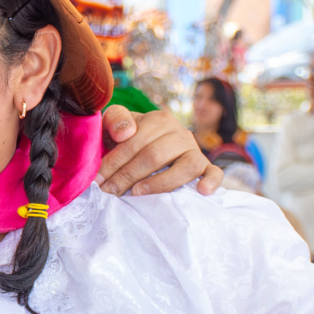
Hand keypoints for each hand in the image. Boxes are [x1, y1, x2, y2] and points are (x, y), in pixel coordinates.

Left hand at [98, 106, 222, 197]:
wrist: (149, 146)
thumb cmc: (129, 139)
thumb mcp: (116, 125)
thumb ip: (115, 120)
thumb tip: (126, 133)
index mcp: (158, 120)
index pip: (134, 142)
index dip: (114, 162)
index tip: (98, 180)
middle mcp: (180, 133)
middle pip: (154, 156)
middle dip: (128, 176)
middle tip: (110, 192)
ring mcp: (195, 150)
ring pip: (186, 166)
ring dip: (160, 182)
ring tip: (137, 193)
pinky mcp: (206, 166)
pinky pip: (214, 173)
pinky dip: (211, 181)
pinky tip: (201, 191)